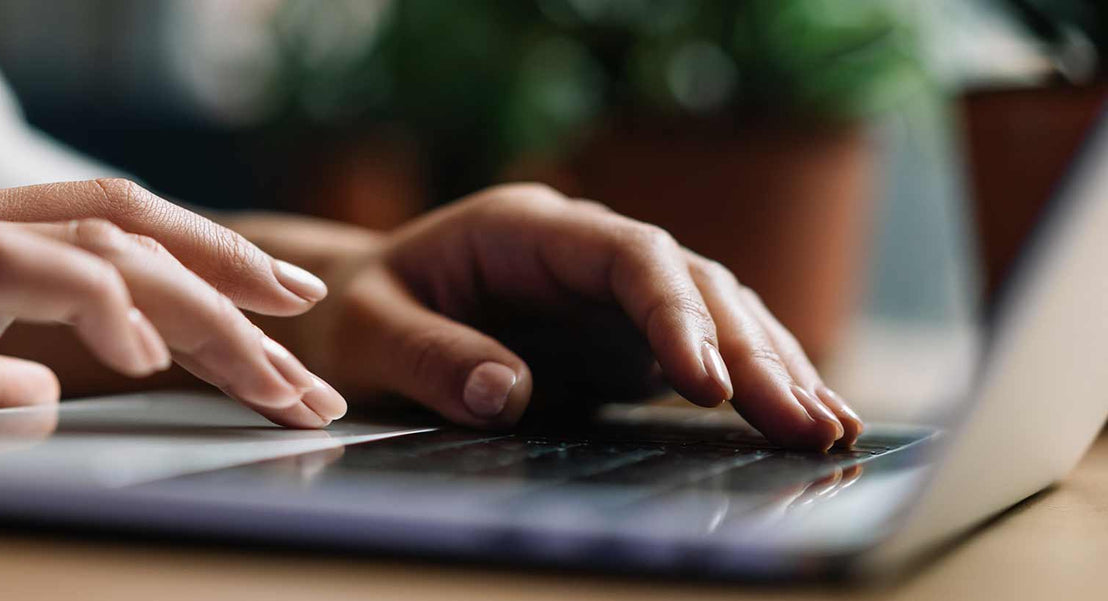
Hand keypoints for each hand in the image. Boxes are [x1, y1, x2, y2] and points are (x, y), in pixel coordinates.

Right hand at [0, 180, 344, 425]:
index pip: (110, 228)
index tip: (277, 305)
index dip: (204, 260)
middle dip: (237, 287)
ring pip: (108, 245)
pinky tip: (150, 362)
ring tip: (277, 378)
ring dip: (207, 313)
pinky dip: (104, 307)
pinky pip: (29, 270)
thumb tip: (48, 397)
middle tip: (313, 348)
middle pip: (135, 230)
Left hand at [241, 184, 861, 450]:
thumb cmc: (357, 315)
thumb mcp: (369, 333)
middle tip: (801, 422)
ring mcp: (611, 291)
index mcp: (526, 229)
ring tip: (826, 428)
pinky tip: (802, 418)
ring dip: (772, 366)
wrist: (357, 310)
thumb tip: (505, 395)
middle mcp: (584, 251)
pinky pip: (703, 349)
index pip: (627, 255)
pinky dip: (752, 381)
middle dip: (751, 351)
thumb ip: (429, 357)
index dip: (674, 312)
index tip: (705, 380)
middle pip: (690, 283)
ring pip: (715, 311)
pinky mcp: (622, 334)